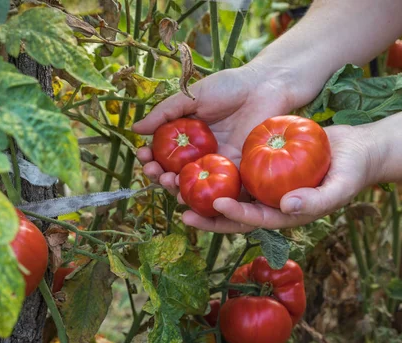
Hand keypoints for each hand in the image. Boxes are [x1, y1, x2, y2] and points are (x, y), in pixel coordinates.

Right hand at [134, 65, 295, 193]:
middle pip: (175, 174)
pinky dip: (206, 196)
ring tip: (170, 183)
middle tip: (155, 173)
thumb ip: (165, 113)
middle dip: (160, 177)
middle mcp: (200, 155)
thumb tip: (135, 129)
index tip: (143, 156)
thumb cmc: (229, 87)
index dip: (150, 158)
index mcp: (187, 138)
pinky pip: (220, 189)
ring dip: (178, 189)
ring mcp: (218, 165)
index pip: (163, 154)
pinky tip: (194, 194)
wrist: (265, 87)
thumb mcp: (192, 96)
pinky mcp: (239, 172)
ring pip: (194, 185)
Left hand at [181, 125, 381, 232]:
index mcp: (283, 215)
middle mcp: (268, 203)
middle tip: (180, 207)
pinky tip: (197, 156)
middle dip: (206, 213)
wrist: (357, 150)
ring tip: (178, 183)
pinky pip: (236, 168)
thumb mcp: (339, 187)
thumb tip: (287, 207)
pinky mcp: (261, 167)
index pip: (254, 219)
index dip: (234, 215)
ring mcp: (263, 185)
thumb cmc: (352, 172)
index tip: (216, 204)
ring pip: (229, 190)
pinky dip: (217, 166)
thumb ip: (316, 200)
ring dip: (203, 191)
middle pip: (232, 212)